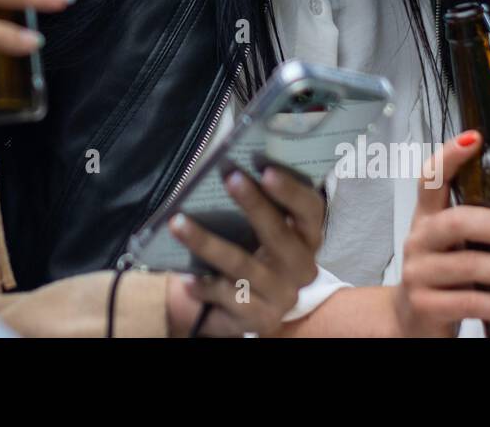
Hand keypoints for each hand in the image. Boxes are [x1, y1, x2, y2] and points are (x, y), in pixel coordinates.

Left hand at [164, 165, 324, 336]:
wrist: (250, 309)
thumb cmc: (253, 256)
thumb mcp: (264, 235)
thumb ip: (260, 209)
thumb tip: (227, 170)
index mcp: (307, 239)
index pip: (310, 211)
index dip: (292, 191)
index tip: (267, 170)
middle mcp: (301, 267)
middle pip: (278, 234)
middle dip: (253, 204)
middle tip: (229, 178)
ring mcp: (281, 296)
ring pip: (241, 265)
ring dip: (207, 242)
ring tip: (178, 223)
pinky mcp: (259, 319)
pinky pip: (225, 295)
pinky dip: (203, 284)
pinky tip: (186, 276)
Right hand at [392, 130, 489, 336]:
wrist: (410, 320)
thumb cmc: (445, 277)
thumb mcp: (455, 247)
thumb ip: (479, 229)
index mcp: (428, 218)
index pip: (430, 179)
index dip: (449, 157)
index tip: (475, 138)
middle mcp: (419, 240)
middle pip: (456, 222)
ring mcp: (418, 273)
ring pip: (467, 265)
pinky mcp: (425, 305)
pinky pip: (468, 302)